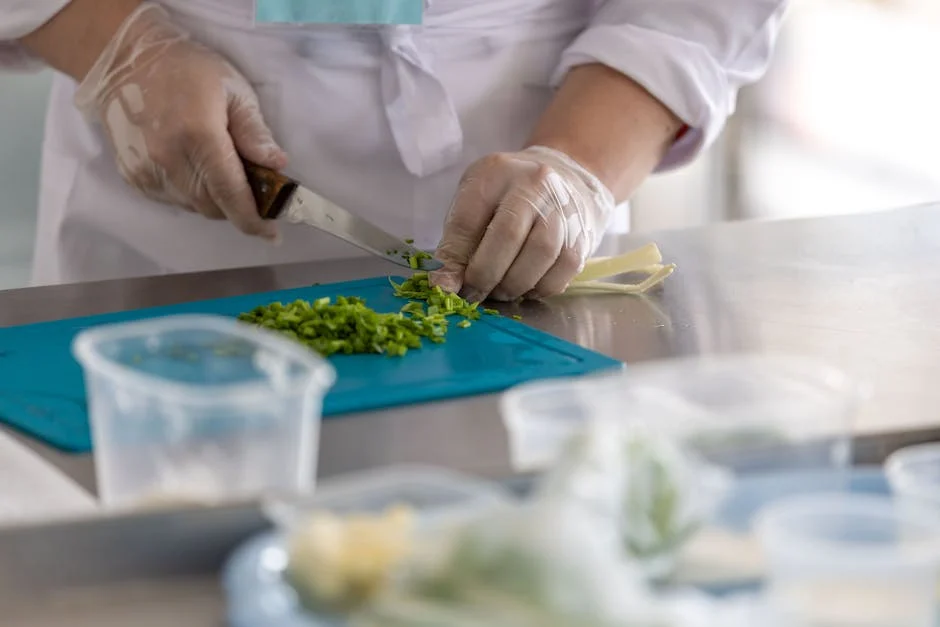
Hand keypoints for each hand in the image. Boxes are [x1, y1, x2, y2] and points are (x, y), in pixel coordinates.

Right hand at [73, 3, 283, 239]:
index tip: (272, 235)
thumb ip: (254, 132)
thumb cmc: (187, 68)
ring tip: (222, 173)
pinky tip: (195, 168)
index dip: (254, 220)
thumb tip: (277, 166)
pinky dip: (191, 193)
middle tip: (254, 192)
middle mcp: (168, 159)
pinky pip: (173, 200)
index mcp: (198, 135)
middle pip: (213, 208)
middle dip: (238, 207)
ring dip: (214, 200)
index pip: (231, 194)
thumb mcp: (233, 90)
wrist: (124, 59)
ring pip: (193, 207)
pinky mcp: (132, 175)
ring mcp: (145, 170)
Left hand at [431, 146, 615, 301]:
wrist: (564, 181)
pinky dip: (540, 287)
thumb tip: (443, 287)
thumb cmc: (507, 198)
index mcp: (495, 173)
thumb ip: (457, 244)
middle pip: (507, 235)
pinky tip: (526, 287)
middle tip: (474, 294)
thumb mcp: (474, 205)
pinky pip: (564, 269)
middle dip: (486, 275)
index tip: (447, 287)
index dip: (455, 260)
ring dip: (514, 284)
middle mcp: (534, 184)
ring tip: (500, 291)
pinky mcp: (582, 233)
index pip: (468, 219)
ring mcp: (563, 207)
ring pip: (541, 252)